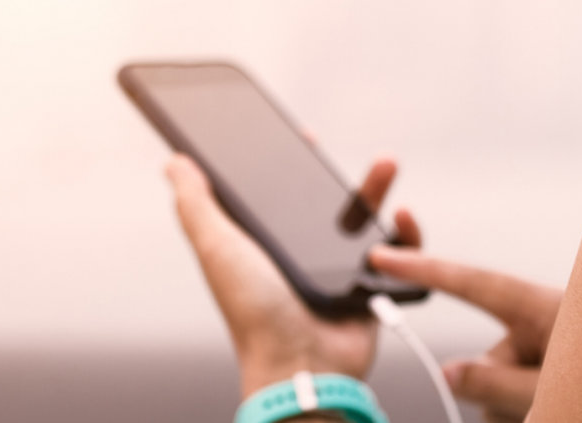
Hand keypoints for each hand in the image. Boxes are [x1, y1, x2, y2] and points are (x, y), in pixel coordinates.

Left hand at [164, 154, 421, 398]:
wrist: (302, 365)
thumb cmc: (253, 315)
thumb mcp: (217, 249)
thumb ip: (196, 204)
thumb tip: (175, 163)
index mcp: (267, 244)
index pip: (281, 193)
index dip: (291, 162)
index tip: (300, 136)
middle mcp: (304, 255)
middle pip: (332, 202)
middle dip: (349, 172)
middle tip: (357, 148)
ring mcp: (340, 271)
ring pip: (367, 220)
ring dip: (380, 190)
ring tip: (387, 166)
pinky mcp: (370, 287)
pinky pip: (398, 255)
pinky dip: (406, 235)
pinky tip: (401, 218)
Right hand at [369, 246, 562, 422]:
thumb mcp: (549, 384)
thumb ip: (495, 382)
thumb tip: (448, 374)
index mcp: (543, 306)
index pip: (472, 283)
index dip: (424, 269)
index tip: (384, 256)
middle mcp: (540, 324)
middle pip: (486, 359)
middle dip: (496, 391)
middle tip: (531, 404)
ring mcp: (546, 350)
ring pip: (498, 388)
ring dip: (514, 408)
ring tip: (553, 405)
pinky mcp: (549, 373)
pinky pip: (512, 398)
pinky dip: (521, 412)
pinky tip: (550, 410)